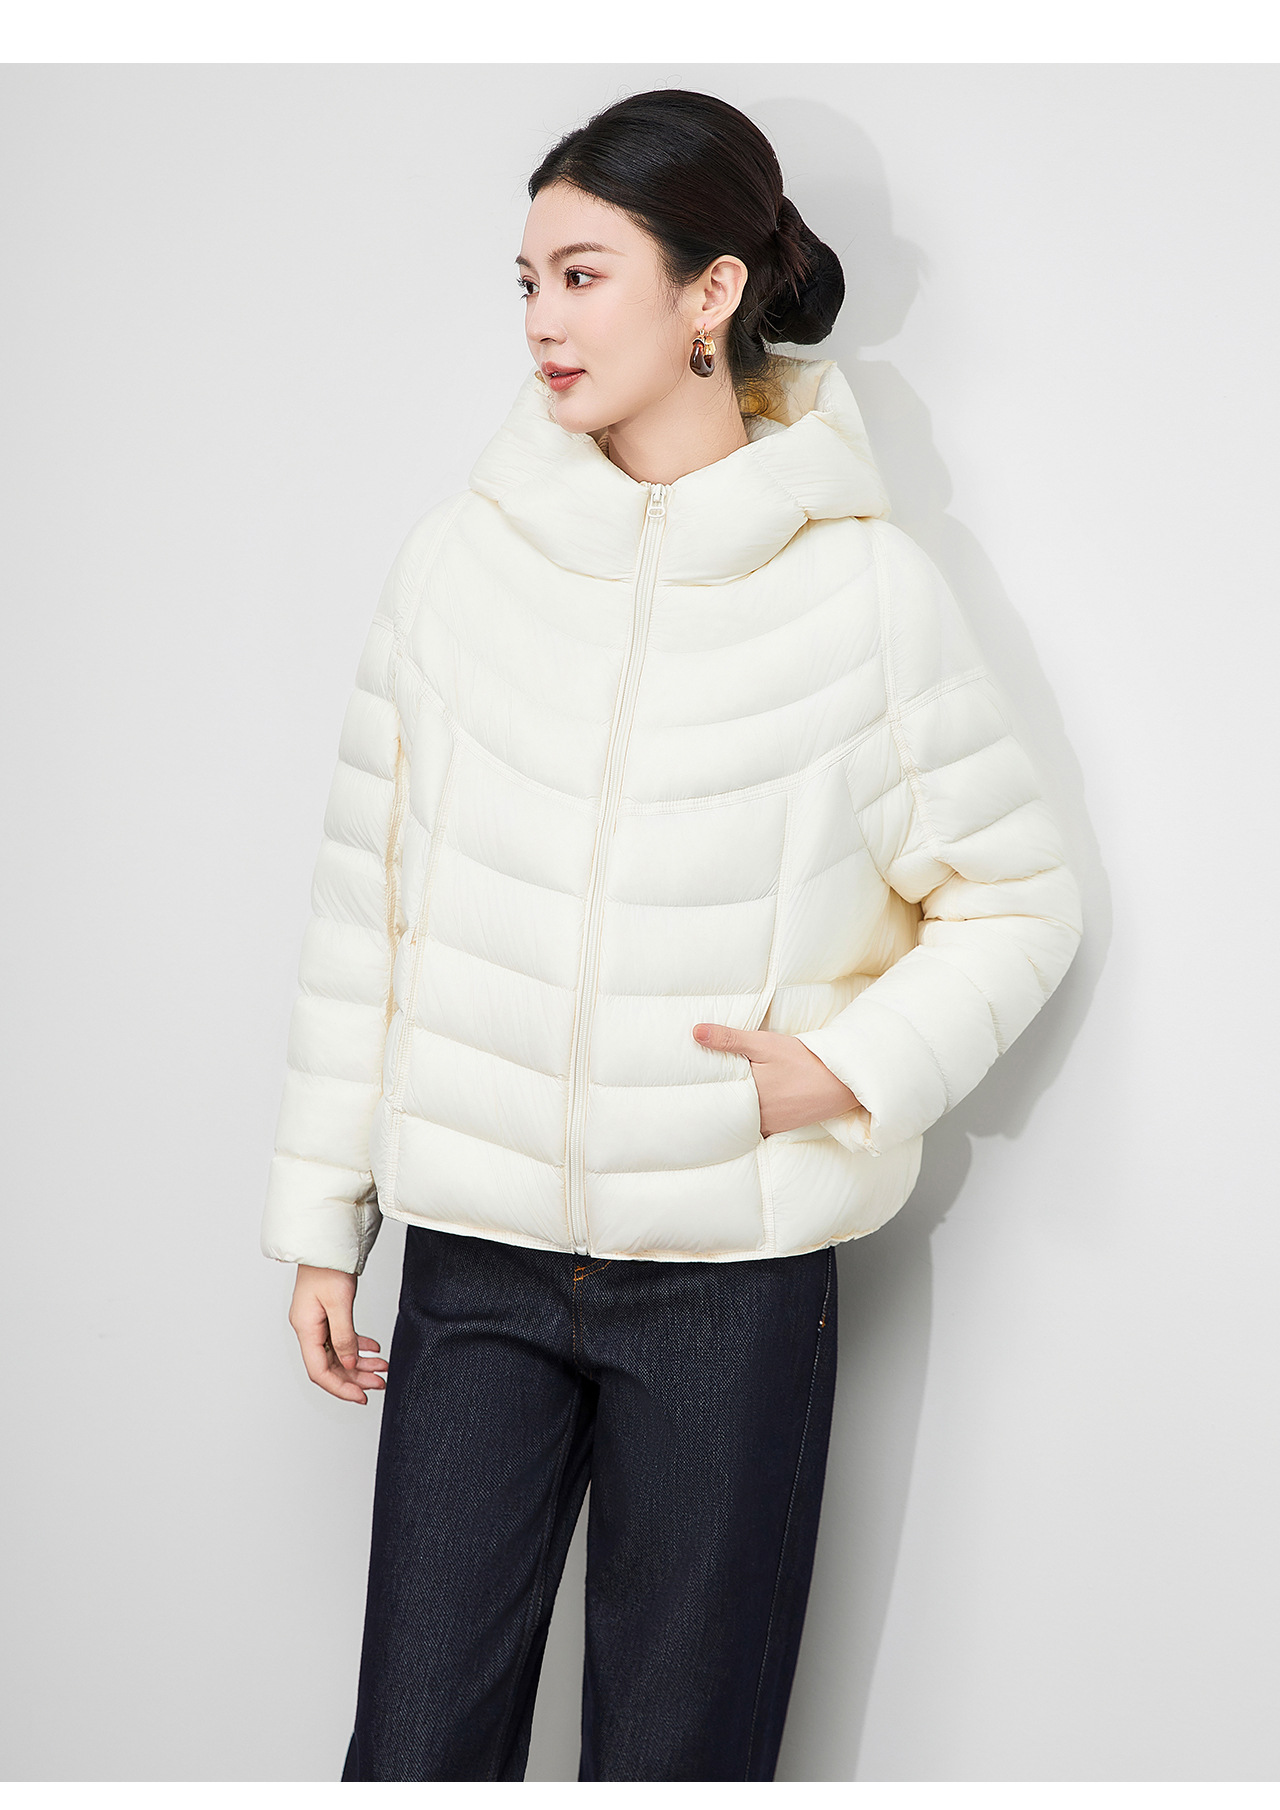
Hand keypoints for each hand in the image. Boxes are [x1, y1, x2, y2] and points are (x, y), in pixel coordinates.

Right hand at [289, 1264, 388, 1404]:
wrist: (327, 1242)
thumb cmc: (328, 1266)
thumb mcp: (339, 1303)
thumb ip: (344, 1336)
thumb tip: (350, 1363)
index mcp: (305, 1329)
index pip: (319, 1371)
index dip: (340, 1387)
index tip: (361, 1397)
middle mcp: (308, 1328)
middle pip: (330, 1365)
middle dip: (355, 1378)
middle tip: (379, 1384)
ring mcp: (317, 1322)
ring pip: (338, 1353)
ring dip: (360, 1363)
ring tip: (382, 1368)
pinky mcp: (327, 1314)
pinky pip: (342, 1339)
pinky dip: (358, 1346)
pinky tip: (374, 1349)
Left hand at [692, 1022, 863, 1136]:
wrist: (842, 1081)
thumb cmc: (803, 1060)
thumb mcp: (764, 1044)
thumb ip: (729, 1039)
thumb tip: (695, 1033)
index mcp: (748, 1095)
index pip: (714, 1095)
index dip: (700, 1091)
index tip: (687, 1083)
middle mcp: (756, 1116)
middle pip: (727, 1112)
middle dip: (713, 1104)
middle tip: (694, 1097)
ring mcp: (770, 1124)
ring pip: (741, 1122)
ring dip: (731, 1113)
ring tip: (715, 1102)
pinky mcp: (782, 1127)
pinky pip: (757, 1128)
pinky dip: (748, 1121)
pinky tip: (745, 1110)